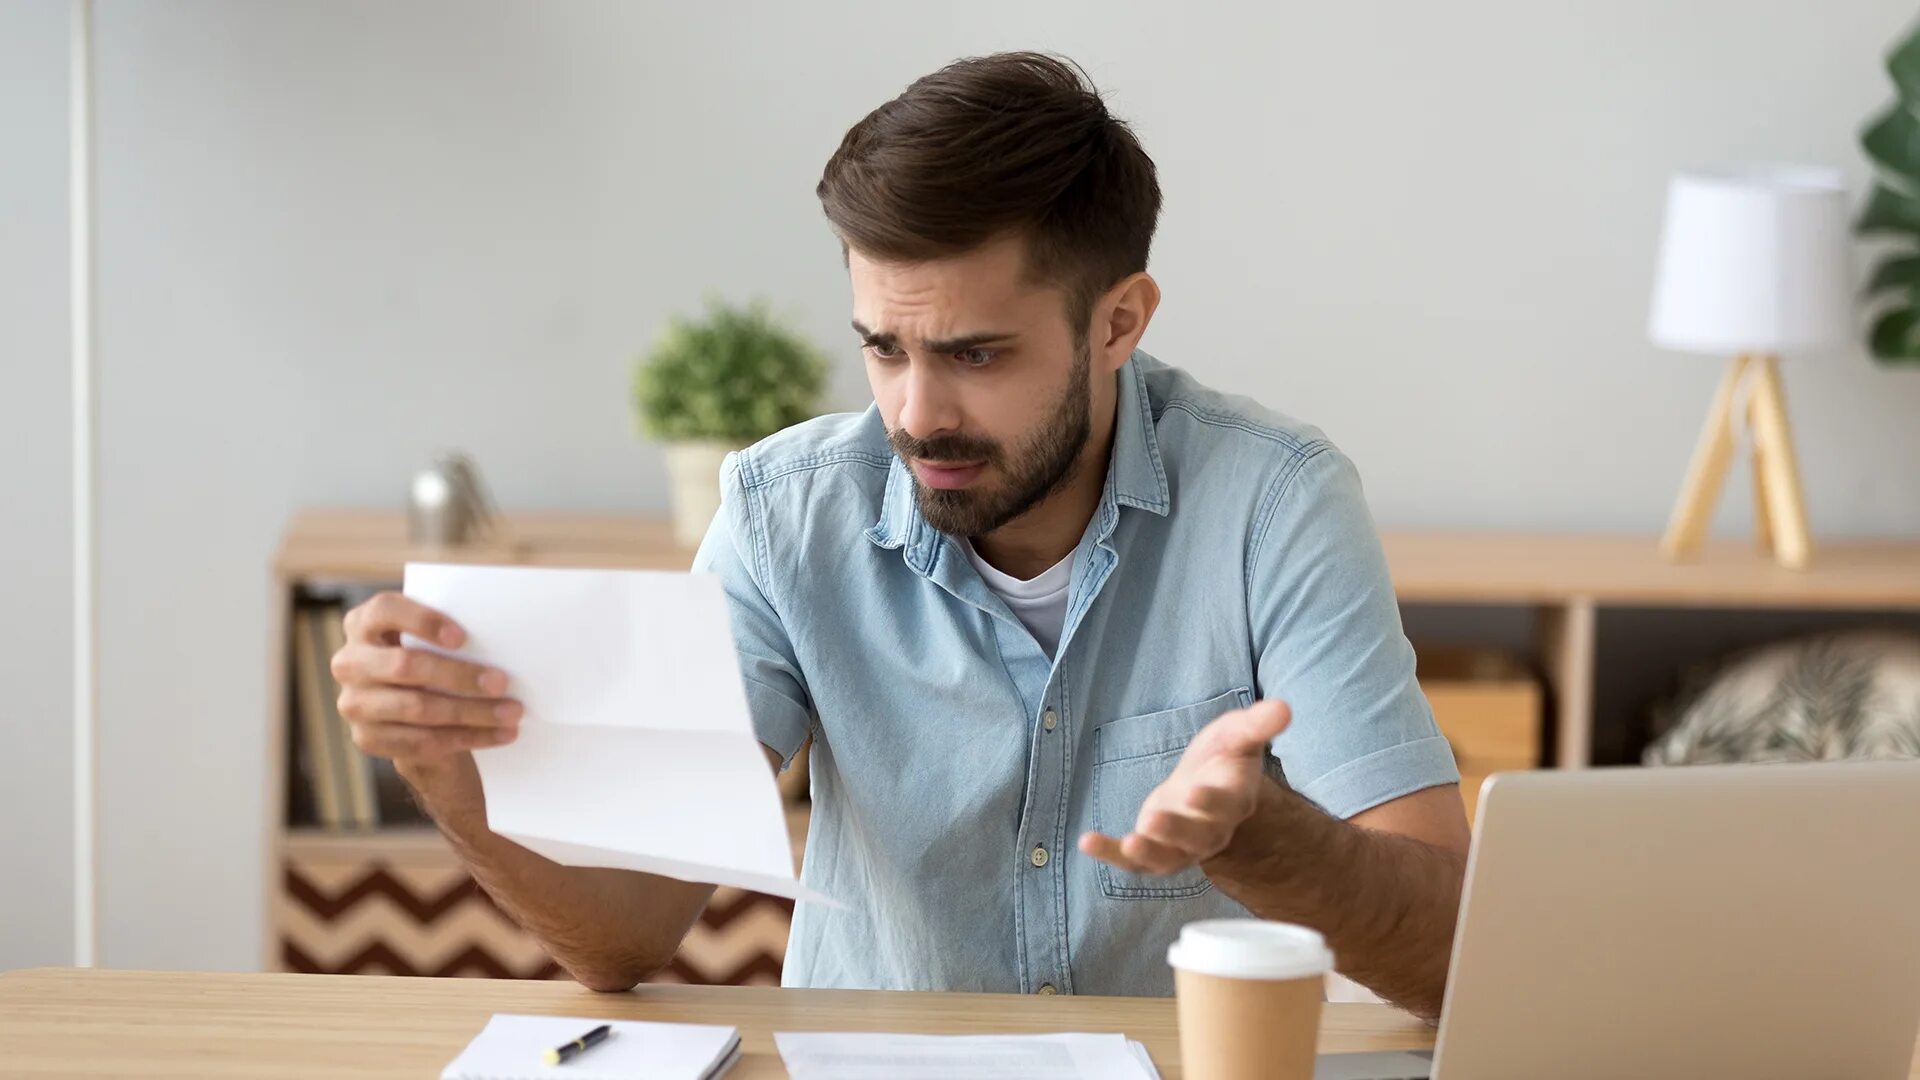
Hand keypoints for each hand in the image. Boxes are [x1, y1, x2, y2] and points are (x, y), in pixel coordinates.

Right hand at [330, 592, 521, 765]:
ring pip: (418, 708)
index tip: (462, 637)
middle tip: (503, 682)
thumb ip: (449, 634)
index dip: (423, 621)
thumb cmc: (430, 657)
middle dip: (459, 675)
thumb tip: (504, 639)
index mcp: (363, 623)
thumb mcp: (430, 639)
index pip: (386, 610)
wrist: (410, 708)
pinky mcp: (367, 738)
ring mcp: (354, 703)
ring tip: (511, 712)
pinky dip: (467, 737)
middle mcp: (350, 662)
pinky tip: (499, 734)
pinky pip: (422, 742)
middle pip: (405, 665)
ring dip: (472, 713)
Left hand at [1078, 700, 1291, 876]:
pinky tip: (1087, 841)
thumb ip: (1258, 725)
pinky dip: (1111, 853)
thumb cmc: (1223, 758)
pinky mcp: (1154, 850)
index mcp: (1232, 800)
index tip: (1196, 791)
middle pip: (1196, 836)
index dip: (1212, 801)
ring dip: (1148, 852)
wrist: (1206, 786)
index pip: (1226, 804)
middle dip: (1176, 830)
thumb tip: (1286, 707)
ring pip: (1168, 856)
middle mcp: (1210, 830)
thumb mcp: (1237, 734)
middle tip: (1154, 820)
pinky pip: (1134, 860)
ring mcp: (1181, 845)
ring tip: (1129, 844)